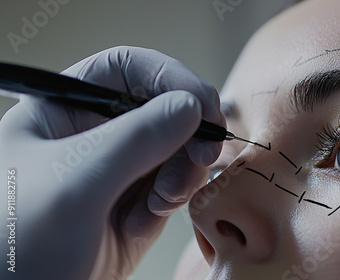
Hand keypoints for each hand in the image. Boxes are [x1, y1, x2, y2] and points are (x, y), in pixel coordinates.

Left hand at [0, 46, 222, 279]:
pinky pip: (174, 186)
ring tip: (160, 204)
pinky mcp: (136, 203)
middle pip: (163, 109)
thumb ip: (136, 140)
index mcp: (66, 110)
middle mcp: (96, 135)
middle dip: (187, 134)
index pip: (126, 69)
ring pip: (177, 149)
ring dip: (181, 174)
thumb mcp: (74, 184)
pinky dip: (170, 202)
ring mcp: (119, 170)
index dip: (170, 77)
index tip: (202, 105)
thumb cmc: (16, 245)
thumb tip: (191, 107)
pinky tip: (141, 223)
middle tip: (202, 156)